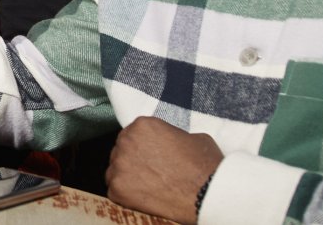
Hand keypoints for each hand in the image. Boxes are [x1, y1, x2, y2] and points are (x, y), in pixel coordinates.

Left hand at [105, 116, 221, 223]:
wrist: (207, 194)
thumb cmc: (204, 166)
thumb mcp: (193, 137)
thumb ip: (172, 134)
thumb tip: (170, 141)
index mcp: (142, 125)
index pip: (134, 133)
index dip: (144, 146)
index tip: (152, 155)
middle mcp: (126, 141)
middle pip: (122, 150)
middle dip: (134, 159)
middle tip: (151, 171)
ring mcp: (119, 165)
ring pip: (116, 169)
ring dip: (128, 176)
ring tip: (149, 184)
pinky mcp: (117, 188)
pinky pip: (115, 189)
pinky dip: (127, 194)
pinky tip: (144, 196)